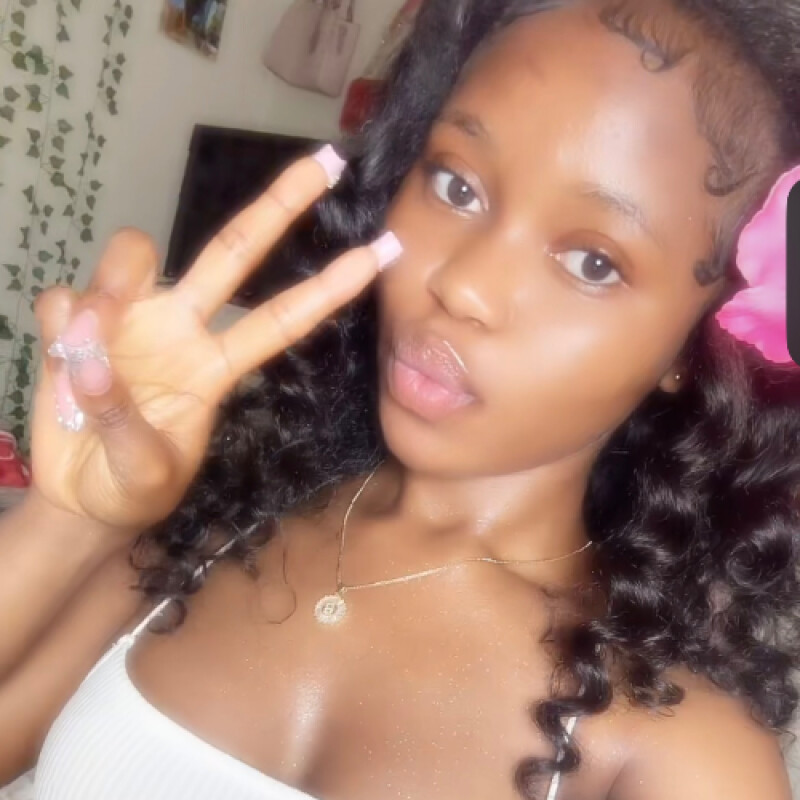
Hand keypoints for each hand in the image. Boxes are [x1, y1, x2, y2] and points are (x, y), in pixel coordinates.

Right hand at [29, 149, 400, 532]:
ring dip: (113, 285)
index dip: (329, 288)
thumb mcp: (144, 474)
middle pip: (233, 251)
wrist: (80, 499)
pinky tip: (61, 362)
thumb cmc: (132, 488)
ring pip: (134, 257)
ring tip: (91, 341)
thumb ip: (123, 422)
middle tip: (326, 163)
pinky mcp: (72, 327)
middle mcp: (181, 329)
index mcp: (216, 368)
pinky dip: (59, 322)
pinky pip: (63, 299)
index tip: (380, 252)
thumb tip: (92, 360)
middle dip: (280, 205)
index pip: (281, 318)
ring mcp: (128, 322)